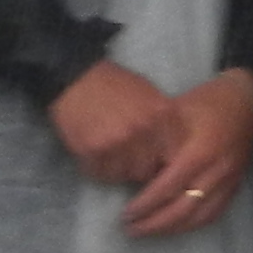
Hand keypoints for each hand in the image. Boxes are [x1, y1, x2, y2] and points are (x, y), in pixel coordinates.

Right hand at [48, 59, 179, 188]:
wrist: (77, 78)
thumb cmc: (117, 85)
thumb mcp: (150, 95)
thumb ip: (164, 122)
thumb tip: (175, 153)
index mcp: (162, 113)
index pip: (174, 154)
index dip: (164, 159)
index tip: (156, 158)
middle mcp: (142, 129)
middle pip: (148, 169)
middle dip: (140, 166)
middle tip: (130, 156)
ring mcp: (117, 142)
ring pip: (125, 174)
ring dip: (119, 169)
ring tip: (112, 152)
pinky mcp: (92, 151)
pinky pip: (102, 173)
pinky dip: (99, 167)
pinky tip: (97, 152)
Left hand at [125, 70, 252, 235]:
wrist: (248, 98)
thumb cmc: (207, 101)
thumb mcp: (175, 111)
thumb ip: (156, 139)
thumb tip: (129, 166)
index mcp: (200, 151)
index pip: (169, 187)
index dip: (146, 204)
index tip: (126, 213)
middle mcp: (217, 171)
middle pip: (184, 209)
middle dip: (155, 223)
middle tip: (131, 229)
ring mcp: (230, 181)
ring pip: (200, 217)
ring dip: (173, 228)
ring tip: (150, 231)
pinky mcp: (236, 185)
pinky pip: (215, 213)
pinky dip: (194, 224)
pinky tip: (177, 227)